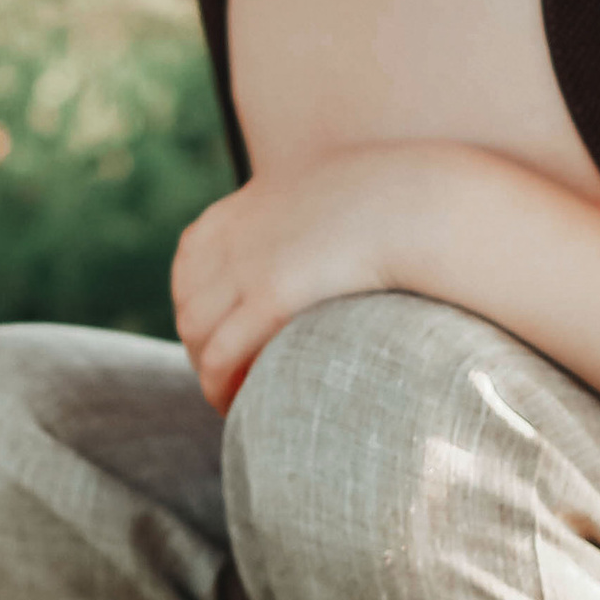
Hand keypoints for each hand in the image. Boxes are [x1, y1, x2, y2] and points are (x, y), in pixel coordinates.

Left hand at [171, 147, 435, 410]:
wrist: (410, 201)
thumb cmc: (385, 203)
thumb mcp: (326, 196)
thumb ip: (303, 219)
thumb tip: (317, 244)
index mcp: (238, 211)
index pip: (190, 263)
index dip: (199, 304)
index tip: (220, 332)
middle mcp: (230, 237)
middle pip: (188, 303)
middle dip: (202, 344)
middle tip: (230, 375)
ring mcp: (244, 266)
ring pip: (196, 335)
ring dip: (208, 370)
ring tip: (234, 396)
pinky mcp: (269, 297)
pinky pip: (220, 355)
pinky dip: (218, 385)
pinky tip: (236, 403)